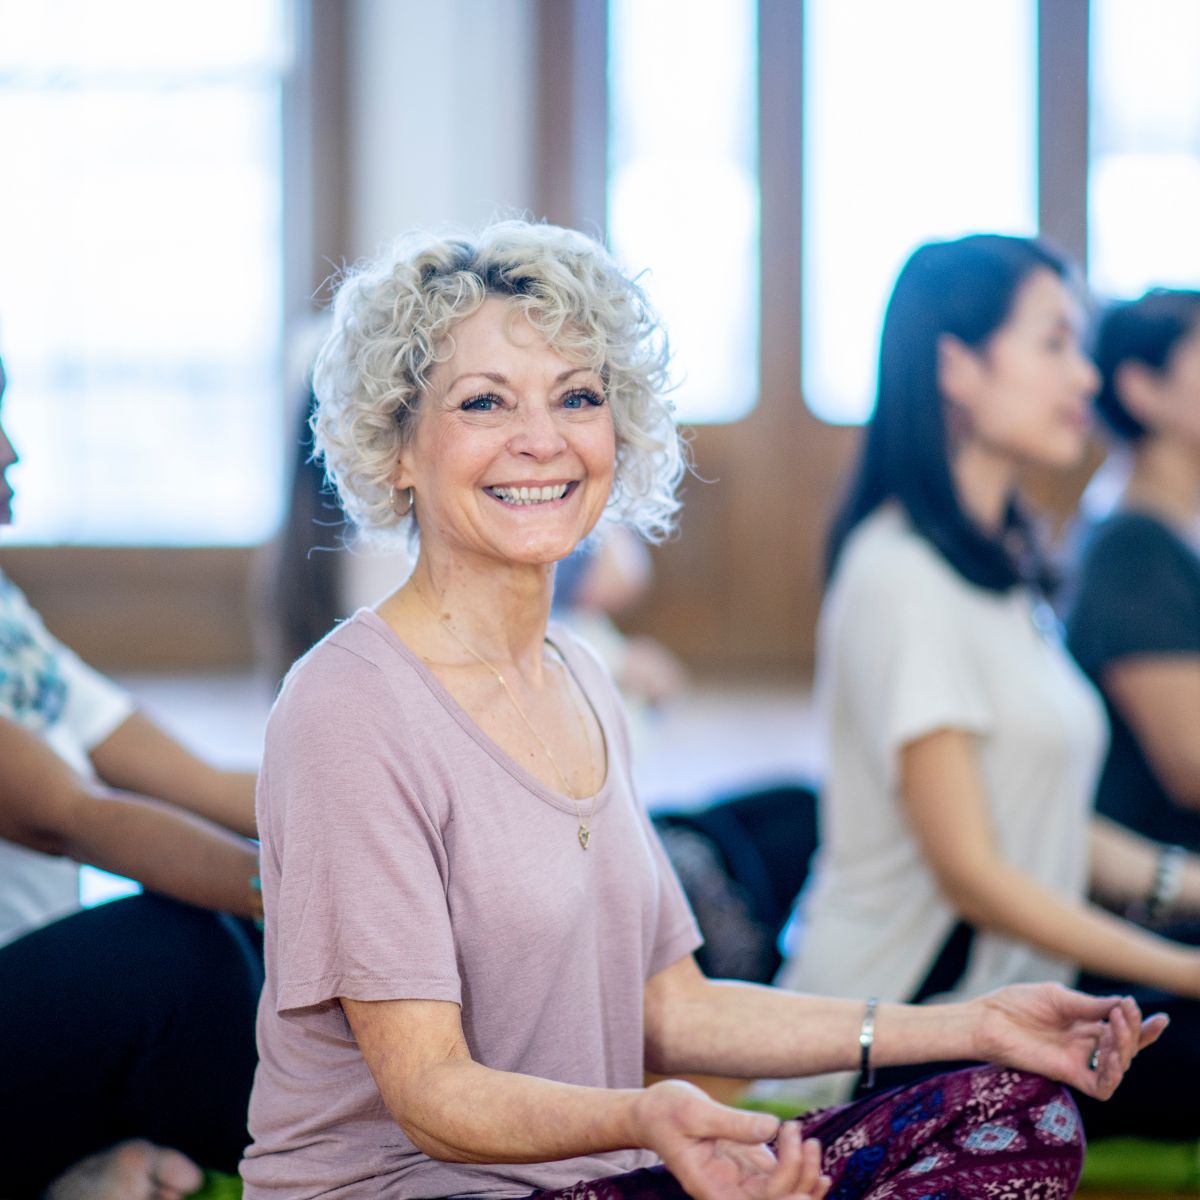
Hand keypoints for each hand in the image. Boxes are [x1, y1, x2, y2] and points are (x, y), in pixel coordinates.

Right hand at [633, 1079, 829, 1199]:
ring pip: (782, 1194)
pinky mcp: (746, 1166)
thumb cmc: (665, 1112)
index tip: (797, 1143)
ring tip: (811, 1141)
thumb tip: (772, 1127)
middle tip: (807, 1138)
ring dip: (804, 1174)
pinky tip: (810, 1149)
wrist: (651, 1114)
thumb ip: (732, 1123)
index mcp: (710, 1187)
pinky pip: (779, 1178)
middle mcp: (728, 1191)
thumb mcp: (695, 1111)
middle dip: (800, 1177)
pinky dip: (798, 1168)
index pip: (758, 1199)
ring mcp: (739, 1181)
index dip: (786, 1182)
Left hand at [973, 982, 1167, 1099]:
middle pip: (1125, 1047)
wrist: (987, 1017)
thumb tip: (1124, 1005)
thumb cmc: (1017, 1003)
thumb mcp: (1059, 997)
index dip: (1143, 1028)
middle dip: (1133, 1031)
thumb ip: (1091, 1006)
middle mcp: (1085, 1044)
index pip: (1121, 1030)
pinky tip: (1112, 1054)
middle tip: (1123, 1013)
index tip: (1160, 1019)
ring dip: (1126, 1048)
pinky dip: (1113, 1074)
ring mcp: (1077, 1060)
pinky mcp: (1067, 1075)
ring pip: (1118, 1066)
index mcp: (1084, 1023)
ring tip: (1116, 1028)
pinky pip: (1100, 1086)